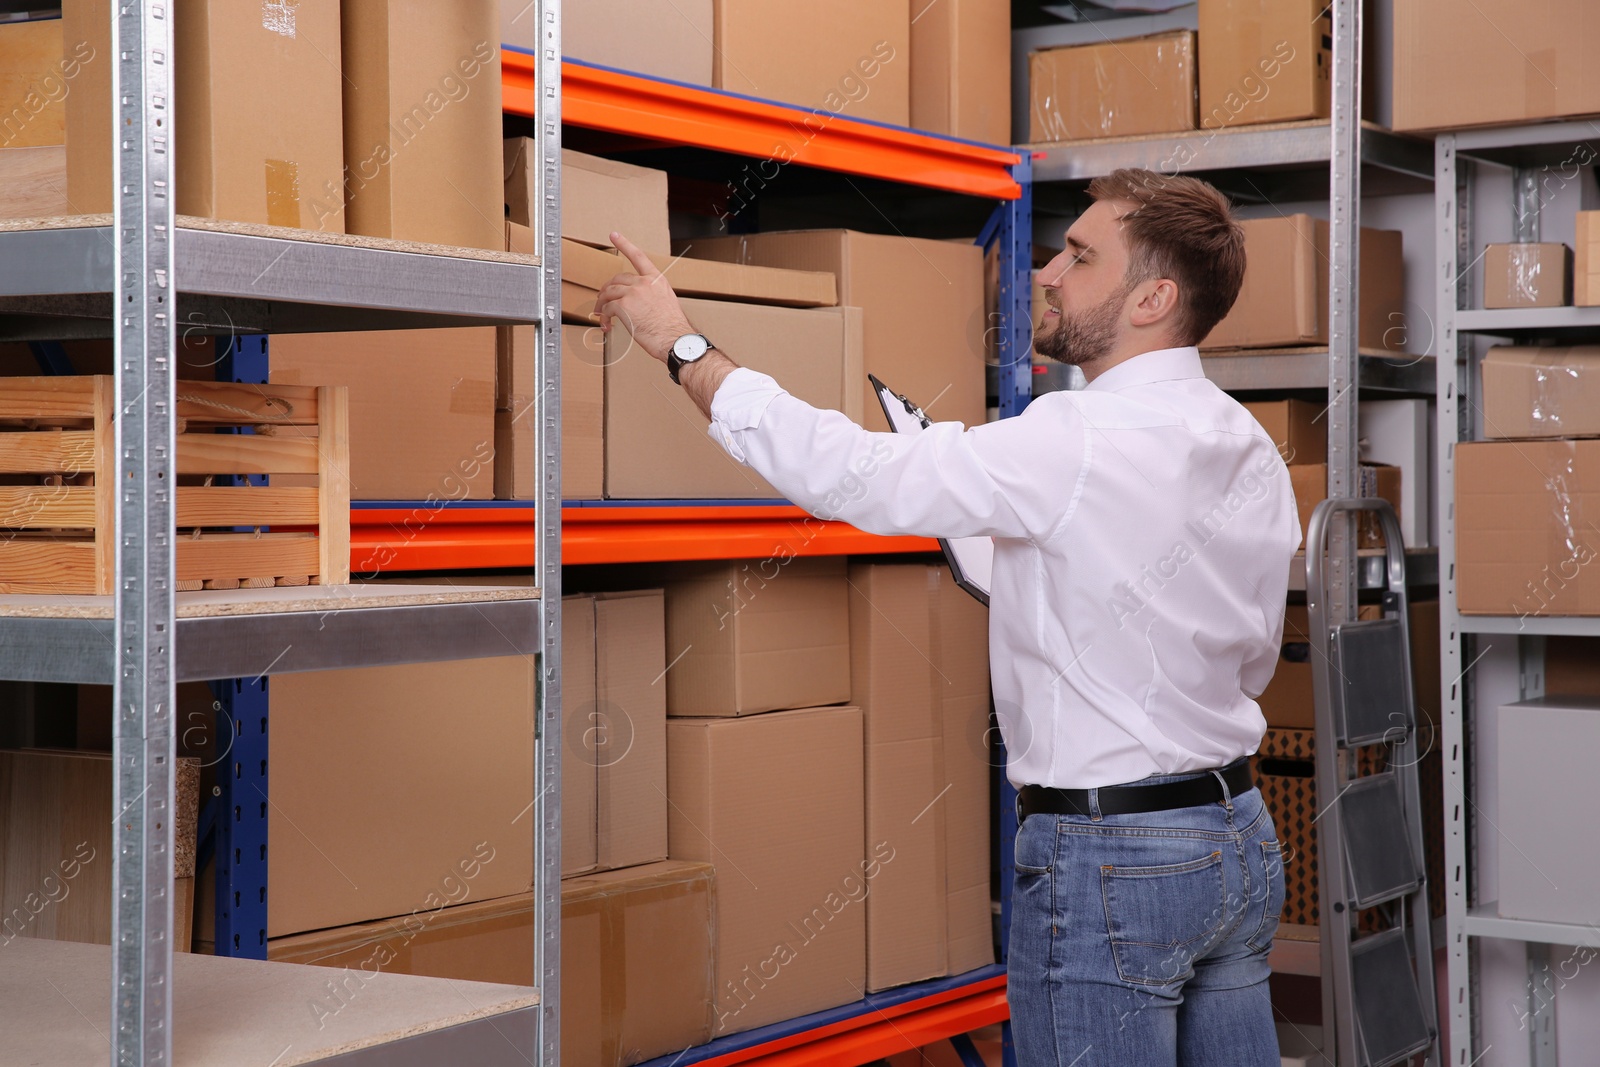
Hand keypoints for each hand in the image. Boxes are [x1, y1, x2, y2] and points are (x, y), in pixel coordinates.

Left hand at [593, 232, 695, 362]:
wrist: (675, 339)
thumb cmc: (673, 328)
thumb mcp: (667, 303)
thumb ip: (651, 296)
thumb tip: (639, 303)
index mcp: (657, 280)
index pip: (638, 257)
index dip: (624, 244)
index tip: (614, 235)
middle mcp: (644, 283)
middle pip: (617, 279)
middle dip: (607, 289)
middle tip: (602, 299)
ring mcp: (633, 293)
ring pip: (609, 293)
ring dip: (602, 304)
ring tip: (601, 315)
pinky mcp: (623, 306)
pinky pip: (607, 308)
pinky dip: (603, 317)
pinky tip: (607, 325)